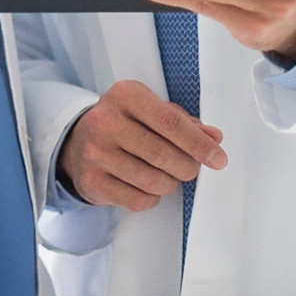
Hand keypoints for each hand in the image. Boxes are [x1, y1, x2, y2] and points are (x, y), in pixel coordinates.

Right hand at [57, 78, 227, 211]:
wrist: (77, 143)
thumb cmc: (125, 124)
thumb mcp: (152, 112)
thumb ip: (185, 123)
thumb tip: (214, 138)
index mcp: (125, 95)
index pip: (170, 122)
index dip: (199, 144)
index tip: (218, 159)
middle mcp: (105, 120)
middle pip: (164, 155)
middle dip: (187, 167)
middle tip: (189, 168)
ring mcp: (95, 152)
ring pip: (153, 181)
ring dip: (169, 183)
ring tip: (165, 175)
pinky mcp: (90, 180)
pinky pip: (138, 200)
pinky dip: (151, 197)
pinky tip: (144, 185)